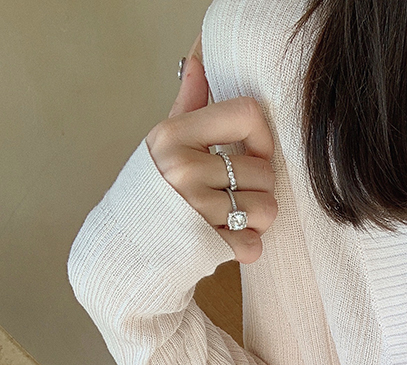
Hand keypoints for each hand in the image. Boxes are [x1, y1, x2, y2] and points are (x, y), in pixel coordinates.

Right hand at [145, 51, 276, 263]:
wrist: (125, 247)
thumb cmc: (153, 190)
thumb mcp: (164, 142)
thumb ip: (188, 103)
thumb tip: (198, 59)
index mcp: (175, 135)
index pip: (248, 115)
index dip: (262, 138)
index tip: (252, 155)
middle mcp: (183, 169)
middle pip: (265, 171)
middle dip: (259, 188)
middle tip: (235, 195)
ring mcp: (194, 208)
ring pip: (267, 209)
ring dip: (256, 220)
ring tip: (231, 219)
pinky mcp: (205, 245)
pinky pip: (254, 245)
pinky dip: (246, 248)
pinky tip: (226, 240)